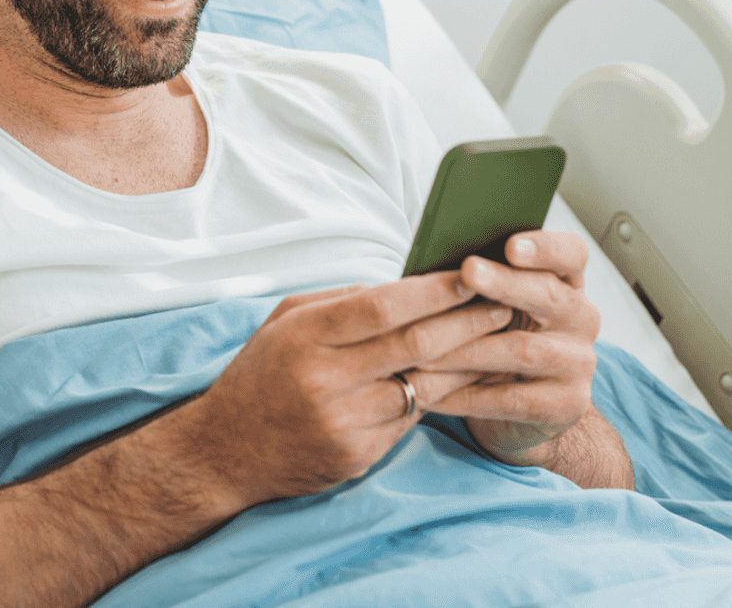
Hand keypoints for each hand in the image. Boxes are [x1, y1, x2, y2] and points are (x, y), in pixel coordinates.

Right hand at [192, 272, 516, 504]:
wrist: (225, 452)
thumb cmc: (260, 376)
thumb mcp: (284, 323)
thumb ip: (339, 301)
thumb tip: (403, 284)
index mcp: (304, 337)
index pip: (383, 307)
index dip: (433, 290)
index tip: (471, 275)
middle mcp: (324, 380)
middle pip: (414, 344)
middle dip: (467, 321)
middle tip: (506, 303)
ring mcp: (343, 422)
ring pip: (424, 385)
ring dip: (468, 361)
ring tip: (499, 339)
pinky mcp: (357, 456)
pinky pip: (412, 420)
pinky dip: (441, 396)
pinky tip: (466, 379)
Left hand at [419, 231, 601, 466]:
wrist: (517, 415)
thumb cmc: (492, 346)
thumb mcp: (487, 311)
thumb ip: (474, 288)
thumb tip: (428, 268)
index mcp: (564, 284)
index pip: (570, 254)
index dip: (545, 247)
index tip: (511, 245)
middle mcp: (580, 318)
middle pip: (548, 295)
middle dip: (504, 283)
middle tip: (467, 271)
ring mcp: (578, 363)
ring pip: (524, 350)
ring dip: (468, 350)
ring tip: (424, 351)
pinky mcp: (568, 405)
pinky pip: (513, 399)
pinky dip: (467, 396)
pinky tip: (431, 393)